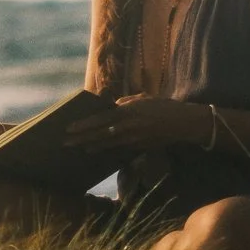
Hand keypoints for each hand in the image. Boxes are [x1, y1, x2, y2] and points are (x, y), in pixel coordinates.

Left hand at [64, 95, 203, 153]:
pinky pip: (118, 148)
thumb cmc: (163, 106)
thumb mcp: (143, 98)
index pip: (99, 120)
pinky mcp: (139, 147)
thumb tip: (111, 107)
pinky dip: (106, 149)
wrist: (183, 123)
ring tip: (78, 148)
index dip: (83, 125)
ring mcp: (133, 139)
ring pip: (107, 144)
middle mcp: (128, 126)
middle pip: (99, 134)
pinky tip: (96, 150)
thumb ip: (125, 102)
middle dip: (81, 139)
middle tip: (65, 142)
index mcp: (127, 111)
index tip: (68, 128)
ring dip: (91, 146)